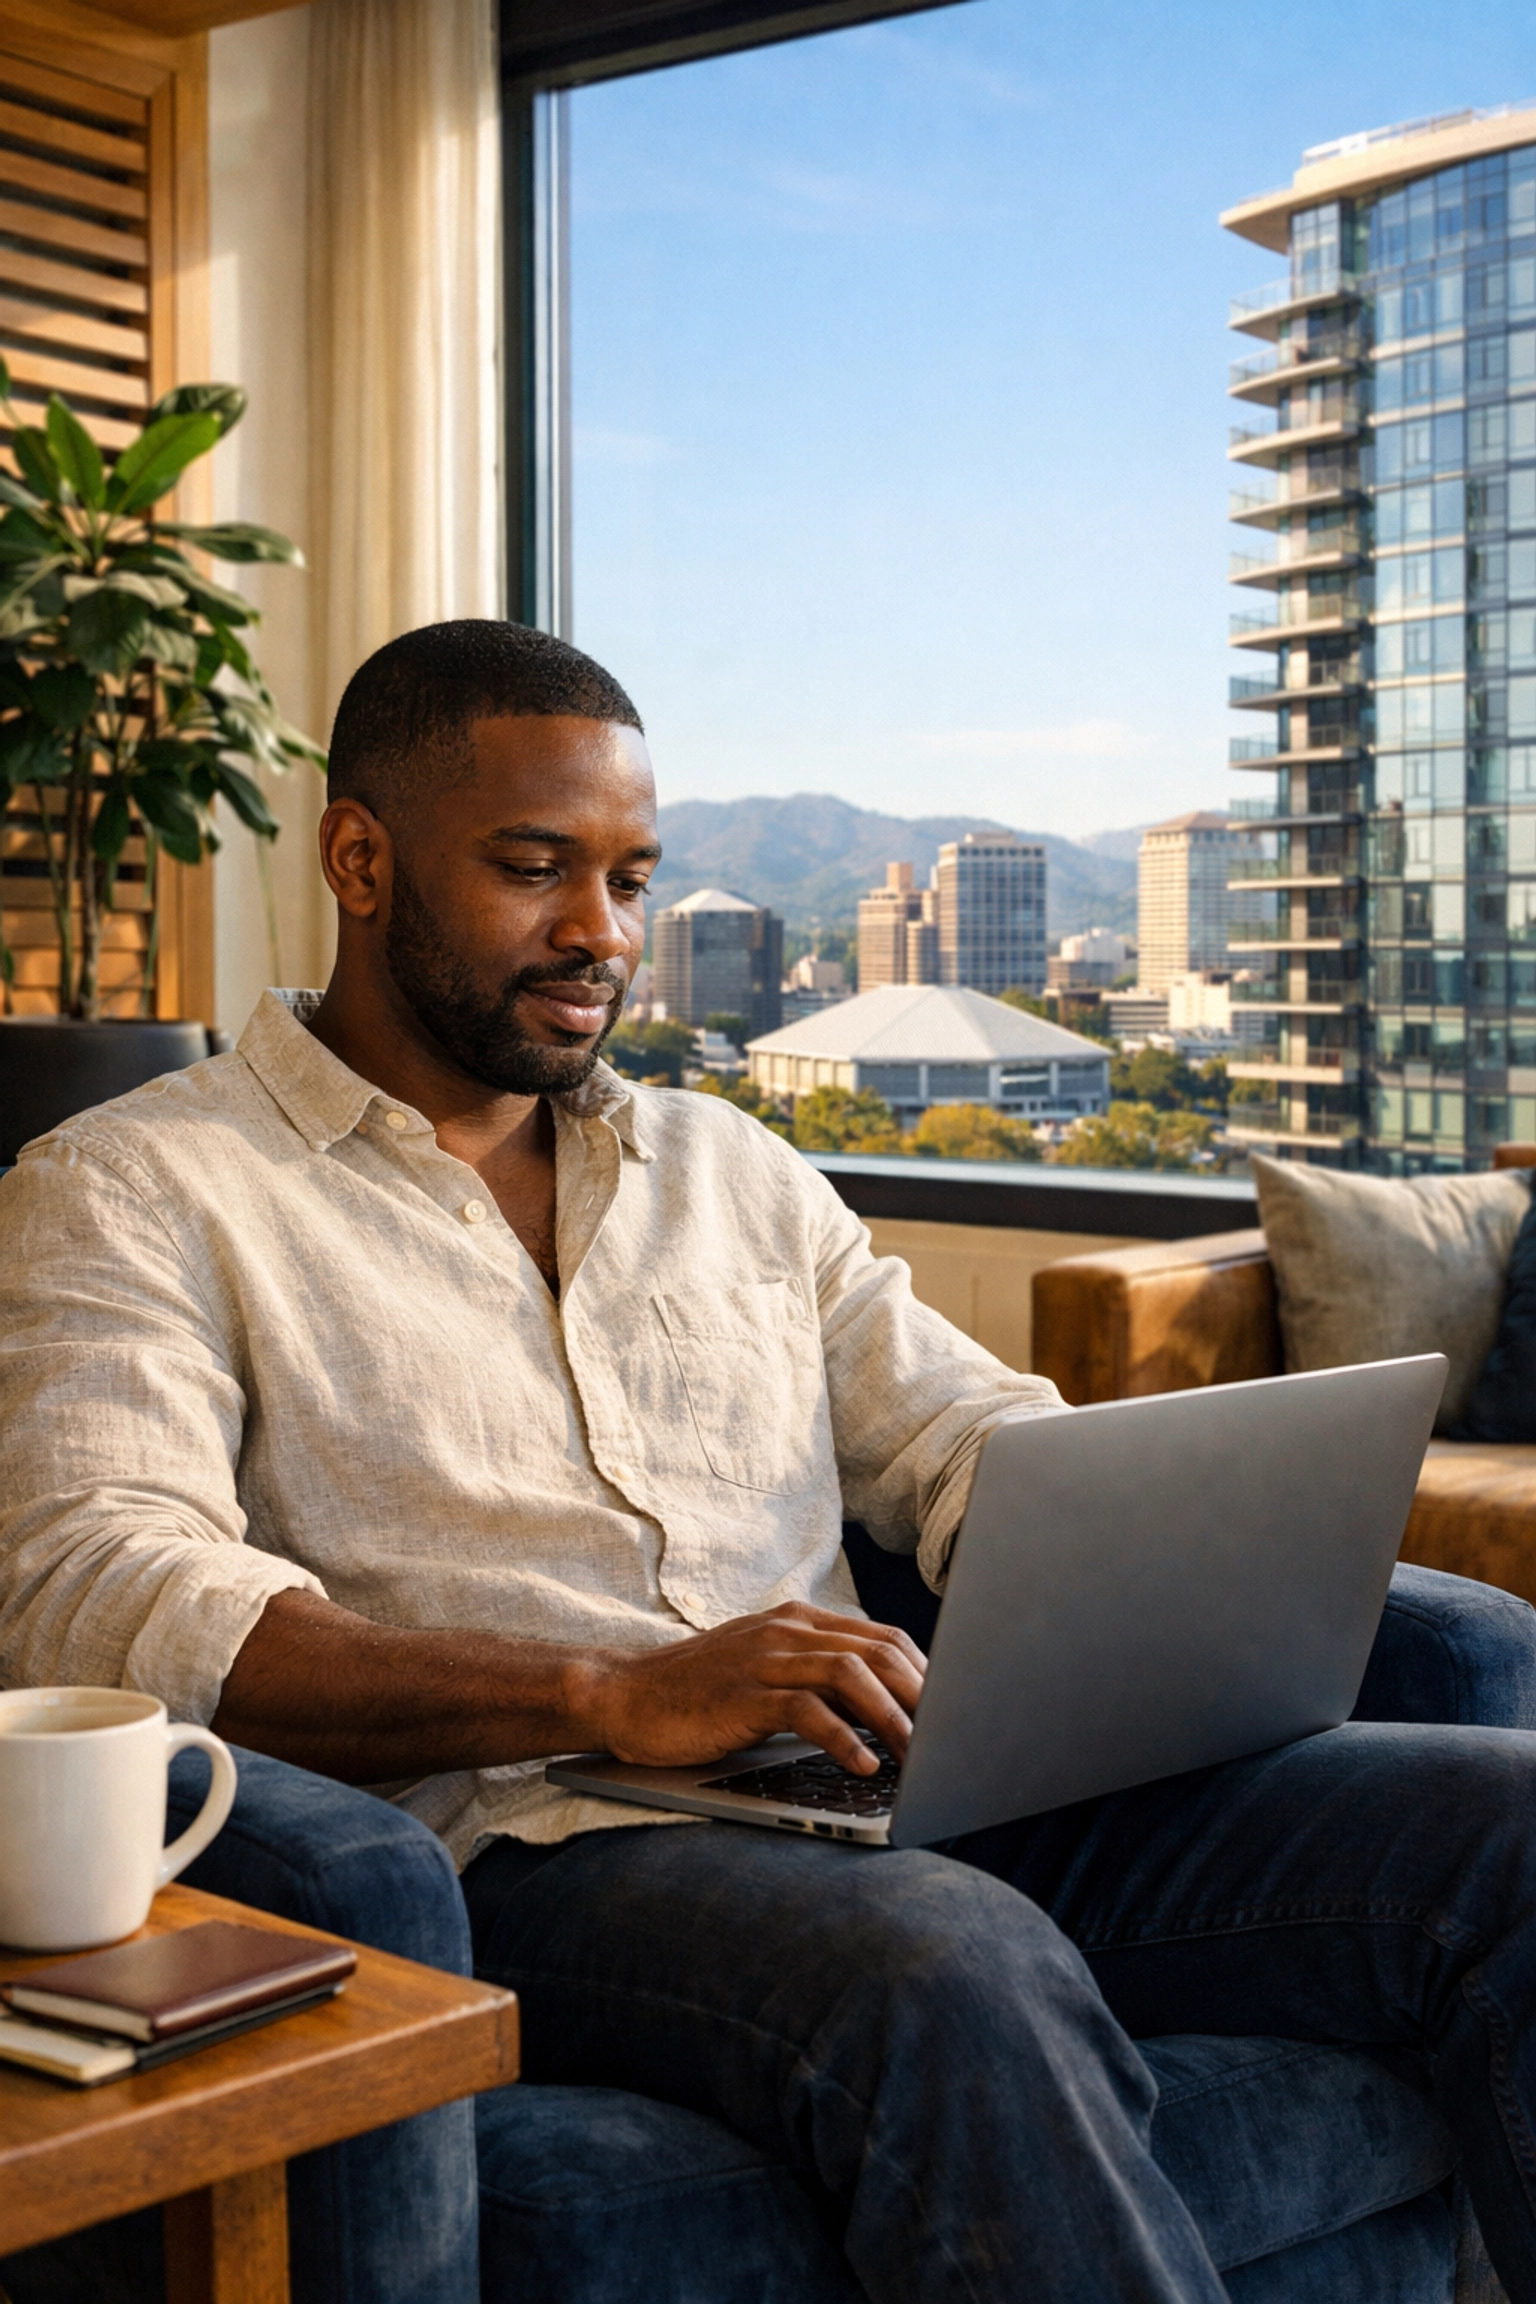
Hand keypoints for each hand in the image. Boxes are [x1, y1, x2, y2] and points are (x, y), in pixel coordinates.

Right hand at [581, 1603, 925, 1776]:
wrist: (625, 1695)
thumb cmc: (698, 1694)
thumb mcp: (765, 1673)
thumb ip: (816, 1679)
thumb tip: (882, 1713)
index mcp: (797, 1622)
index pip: (881, 1637)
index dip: (924, 1672)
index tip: (949, 1712)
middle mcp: (787, 1631)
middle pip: (876, 1650)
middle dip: (921, 1694)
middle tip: (949, 1737)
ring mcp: (764, 1658)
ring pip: (850, 1674)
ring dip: (892, 1716)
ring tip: (917, 1755)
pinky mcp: (743, 1693)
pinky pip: (807, 1710)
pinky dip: (842, 1738)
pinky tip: (863, 1765)